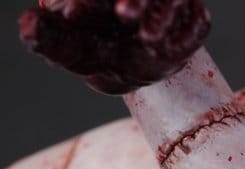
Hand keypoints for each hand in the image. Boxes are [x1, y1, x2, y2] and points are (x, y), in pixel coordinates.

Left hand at [18, 0, 210, 94]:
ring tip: (148, 40)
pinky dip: (186, 34)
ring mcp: (169, 0)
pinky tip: (168, 50)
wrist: (129, 66)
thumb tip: (28, 26)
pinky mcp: (193, 18)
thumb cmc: (95, 48)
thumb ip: (47, 37)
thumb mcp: (67, 46)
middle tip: (123, 14)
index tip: (72, 16)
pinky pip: (197, 21)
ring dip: (162, 13)